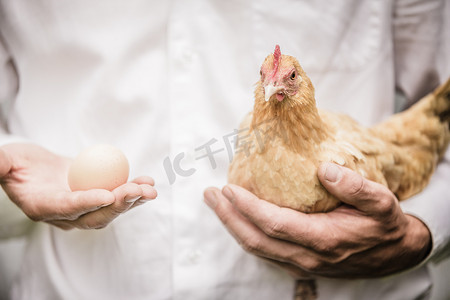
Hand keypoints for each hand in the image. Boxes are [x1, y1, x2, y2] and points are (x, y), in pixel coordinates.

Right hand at [0, 143, 156, 229]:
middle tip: (138, 191)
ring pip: (111, 210)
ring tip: (150, 189)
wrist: (34, 169)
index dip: (87, 202)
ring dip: (133, 200)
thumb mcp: (7, 161)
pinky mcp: (97, 199)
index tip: (107, 194)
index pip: (67, 208)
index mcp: (43, 206)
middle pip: (96, 215)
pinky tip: (148, 183)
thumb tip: (1, 163)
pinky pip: (118, 199)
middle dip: (119, 205)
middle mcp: (66, 215)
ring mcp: (84, 209)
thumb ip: (3, 165)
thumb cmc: (18, 163)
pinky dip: (135, 192)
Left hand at [204, 162, 430, 278]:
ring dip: (232, 225)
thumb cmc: (384, 225)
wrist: (394, 255)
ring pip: (256, 249)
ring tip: (216, 203)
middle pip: (255, 239)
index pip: (273, 224)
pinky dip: (246, 234)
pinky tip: (237, 218)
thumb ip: (356, 187)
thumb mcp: (381, 202)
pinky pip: (265, 252)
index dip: (247, 207)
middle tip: (210, 194)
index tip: (228, 188)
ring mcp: (301, 264)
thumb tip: (324, 169)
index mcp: (323, 239)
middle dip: (228, 216)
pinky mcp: (299, 265)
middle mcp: (307, 256)